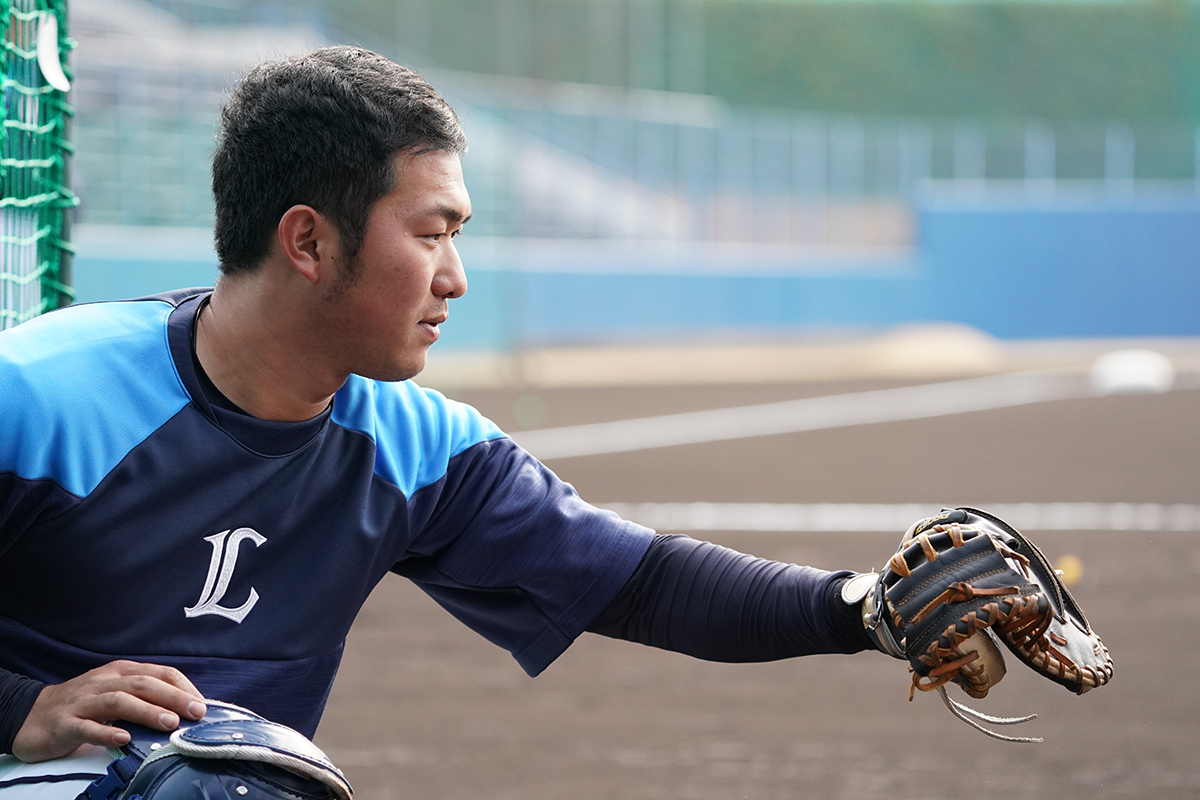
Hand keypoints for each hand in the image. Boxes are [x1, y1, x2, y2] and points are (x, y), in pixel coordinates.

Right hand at [11, 660, 207, 762]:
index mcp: (120, 672)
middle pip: (144, 684)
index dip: (183, 687)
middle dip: (174, 697)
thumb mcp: (115, 692)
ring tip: (169, 722)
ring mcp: (83, 702)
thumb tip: (185, 710)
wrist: (31, 715)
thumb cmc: (83, 705)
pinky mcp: (65, 724)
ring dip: (147, 711)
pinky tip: (123, 740)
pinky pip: (87, 728)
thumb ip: (145, 696)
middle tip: (197, 713)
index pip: (159, 672)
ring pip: (118, 702)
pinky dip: (106, 733)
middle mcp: (104, 682)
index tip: (202, 703)